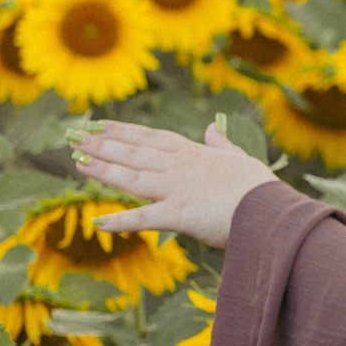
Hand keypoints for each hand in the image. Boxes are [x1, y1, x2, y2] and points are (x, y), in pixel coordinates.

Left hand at [69, 120, 275, 247]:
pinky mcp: (180, 215)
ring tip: (77, 162)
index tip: (97, 124)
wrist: (272, 211)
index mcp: (193, 154)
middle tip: (73, 137)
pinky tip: (99, 222)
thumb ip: (222, 146)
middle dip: (101, 144)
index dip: (121, 130)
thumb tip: (212, 128)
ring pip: (131, 178)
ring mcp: (177, 190)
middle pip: (133, 153)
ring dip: (102, 170)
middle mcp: (179, 168)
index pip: (149, 138)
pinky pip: (144, 219)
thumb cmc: (260, 189)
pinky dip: (121, 221)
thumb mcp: (241, 160)